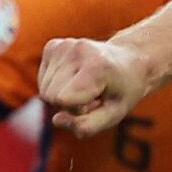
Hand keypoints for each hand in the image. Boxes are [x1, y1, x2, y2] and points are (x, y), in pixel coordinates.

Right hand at [39, 35, 153, 133]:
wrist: (129, 61)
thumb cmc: (122, 91)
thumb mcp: (114, 115)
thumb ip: (86, 126)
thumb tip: (56, 120)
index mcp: (96, 66)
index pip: (61, 99)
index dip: (75, 110)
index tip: (96, 102)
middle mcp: (77, 50)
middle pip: (49, 95)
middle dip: (68, 103)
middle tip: (92, 95)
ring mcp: (63, 45)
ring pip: (44, 89)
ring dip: (62, 94)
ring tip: (86, 86)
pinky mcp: (54, 45)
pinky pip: (42, 79)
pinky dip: (56, 84)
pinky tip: (76, 77)